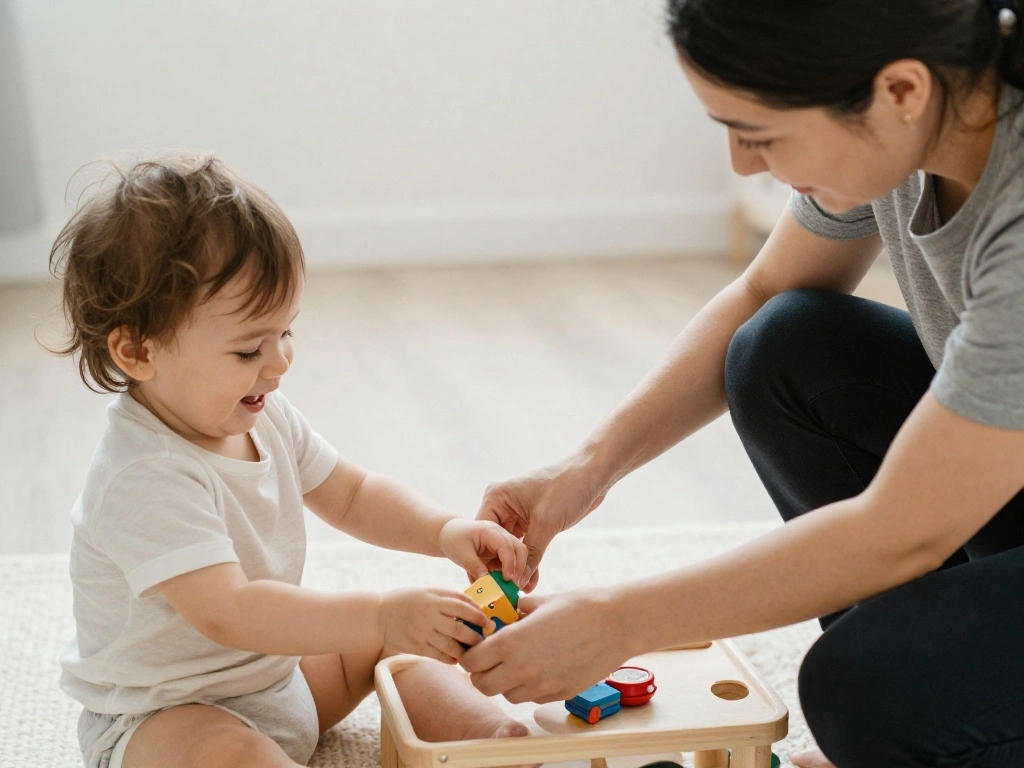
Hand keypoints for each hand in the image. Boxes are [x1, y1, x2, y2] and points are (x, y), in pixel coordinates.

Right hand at [378, 587, 488, 663]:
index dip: (478, 615)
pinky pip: (439, 656)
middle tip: (484, 640)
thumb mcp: (427, 591)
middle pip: (459, 629)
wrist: (378, 617)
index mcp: (433, 599)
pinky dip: (451, 658)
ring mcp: (422, 633)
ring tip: (473, 651)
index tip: (487, 621)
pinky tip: (456, 657)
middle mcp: (429, 617)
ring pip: (451, 646)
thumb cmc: (407, 600)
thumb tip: (474, 605)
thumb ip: (449, 597)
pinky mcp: (416, 647)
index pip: (462, 607)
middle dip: (475, 637)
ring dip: (465, 651)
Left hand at [437, 518, 529, 587]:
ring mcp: (504, 543)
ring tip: (513, 589)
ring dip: (520, 573)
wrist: (449, 534)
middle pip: (520, 550)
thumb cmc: (453, 540)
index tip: (508, 579)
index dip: (510, 563)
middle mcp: (501, 535)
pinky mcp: (502, 553)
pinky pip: (513, 563)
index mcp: (491, 531)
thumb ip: (476, 569)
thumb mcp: (462, 555)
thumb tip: (489, 585)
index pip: (506, 546)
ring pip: (520, 557)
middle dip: (520, 568)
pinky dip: (514, 574)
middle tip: (514, 586)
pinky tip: (510, 587)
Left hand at [460, 589, 632, 702]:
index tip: (478, 646)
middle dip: (482, 672)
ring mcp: (541, 686)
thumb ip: (517, 612)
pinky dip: (529, 687)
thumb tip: (505, 613)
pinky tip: (541, 667)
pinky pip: (532, 697)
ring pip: (507, 694)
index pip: (471, 661)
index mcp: (512, 642)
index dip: (471, 654)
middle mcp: (522, 669)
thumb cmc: (581, 607)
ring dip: (506, 681)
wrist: (617, 624)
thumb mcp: (541, 602)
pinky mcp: (559, 694)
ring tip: (518, 661)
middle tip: (491, 657)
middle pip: (482, 685)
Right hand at [476, 456, 607, 591]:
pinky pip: (524, 544)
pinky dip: (528, 560)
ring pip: (510, 546)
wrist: (593, 474)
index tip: (494, 582)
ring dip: (517, 566)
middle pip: (495, 542)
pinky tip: (531, 580)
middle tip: (508, 591)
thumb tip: (519, 581)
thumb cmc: (566, 488)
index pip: (482, 533)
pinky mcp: (532, 520)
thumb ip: (530, 553)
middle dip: (503, 566)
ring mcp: (517, 513)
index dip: (487, 558)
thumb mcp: (546, 523)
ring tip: (521, 590)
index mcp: (497, 497)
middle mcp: (503, 504)